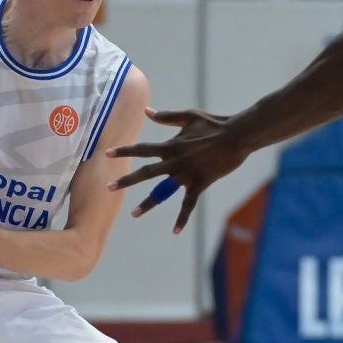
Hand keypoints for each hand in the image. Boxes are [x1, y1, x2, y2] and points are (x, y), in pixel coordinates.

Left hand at [110, 107, 245, 233]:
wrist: (236, 136)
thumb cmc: (214, 124)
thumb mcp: (188, 116)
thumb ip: (166, 117)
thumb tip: (147, 112)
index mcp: (170, 145)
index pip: (142, 149)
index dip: (124, 151)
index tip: (106, 154)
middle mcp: (175, 161)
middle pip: (145, 172)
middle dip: (126, 180)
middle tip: (108, 187)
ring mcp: (187, 173)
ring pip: (163, 191)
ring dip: (147, 203)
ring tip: (134, 214)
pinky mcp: (200, 183)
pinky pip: (188, 203)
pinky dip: (182, 217)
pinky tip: (175, 230)